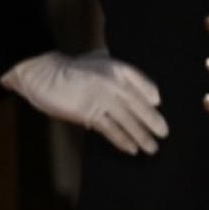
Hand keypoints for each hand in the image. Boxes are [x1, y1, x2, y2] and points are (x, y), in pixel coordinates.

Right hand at [0, 49, 167, 154]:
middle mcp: (114, 83)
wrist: (44, 75)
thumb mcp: (101, 60)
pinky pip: (110, 129)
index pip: (142, 82)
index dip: (152, 94)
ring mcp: (102, 98)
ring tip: (152, 148)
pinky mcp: (89, 112)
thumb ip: (124, 73)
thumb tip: (151, 95)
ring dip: (141, 136)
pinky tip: (131, 148)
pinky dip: (122, 140)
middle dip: (153, 121)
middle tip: (164, 134)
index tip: (159, 105)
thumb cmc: (73, 69)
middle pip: (139, 104)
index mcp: (118, 69)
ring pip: (127, 120)